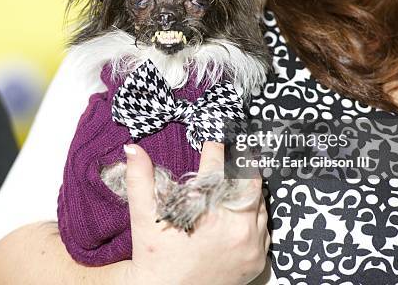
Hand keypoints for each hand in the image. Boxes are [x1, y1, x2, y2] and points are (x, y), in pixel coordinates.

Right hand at [122, 142, 269, 284]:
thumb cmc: (154, 255)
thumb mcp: (143, 216)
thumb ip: (140, 179)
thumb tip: (133, 148)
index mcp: (209, 212)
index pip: (219, 166)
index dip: (216, 148)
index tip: (214, 138)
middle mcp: (237, 228)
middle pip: (250, 179)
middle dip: (240, 163)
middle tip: (232, 152)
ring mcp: (251, 244)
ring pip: (260, 201)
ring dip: (249, 187)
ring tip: (235, 177)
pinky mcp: (258, 259)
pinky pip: (264, 226)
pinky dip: (255, 213)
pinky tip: (241, 207)